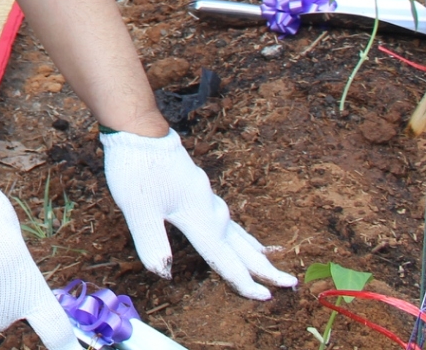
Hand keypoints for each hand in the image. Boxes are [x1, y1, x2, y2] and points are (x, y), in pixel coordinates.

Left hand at [102, 130, 294, 297]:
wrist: (136, 127)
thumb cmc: (136, 167)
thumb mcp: (138, 209)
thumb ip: (152, 242)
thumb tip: (164, 274)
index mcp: (198, 215)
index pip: (225, 256)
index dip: (243, 281)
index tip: (265, 298)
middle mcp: (207, 206)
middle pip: (241, 243)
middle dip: (264, 266)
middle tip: (290, 284)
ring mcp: (203, 194)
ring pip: (234, 227)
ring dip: (252, 247)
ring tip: (268, 259)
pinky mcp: (195, 185)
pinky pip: (223, 214)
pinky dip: (235, 229)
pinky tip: (229, 227)